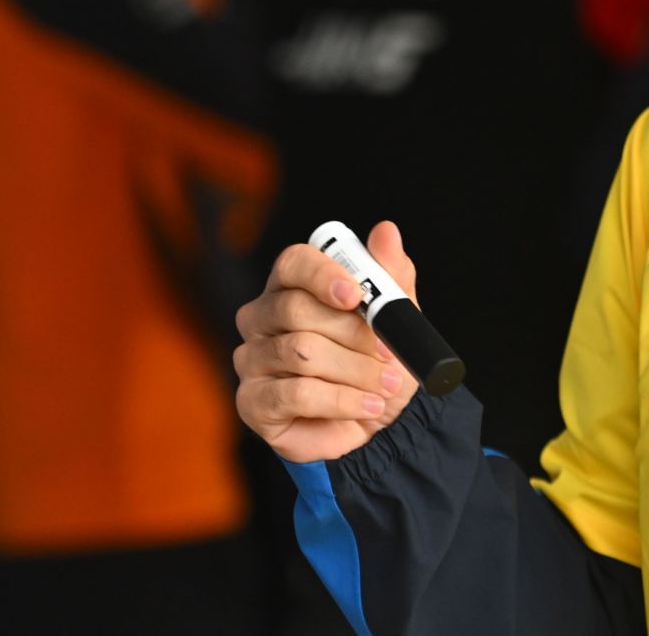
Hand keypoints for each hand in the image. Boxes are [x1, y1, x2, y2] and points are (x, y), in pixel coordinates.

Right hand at [235, 221, 421, 463]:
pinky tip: (368, 407)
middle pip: (295, 309)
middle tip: (389, 353)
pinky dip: (342, 401)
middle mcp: (262, 318)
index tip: (357, 295)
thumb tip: (386, 230)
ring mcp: (251, 359)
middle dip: (353, 333)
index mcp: (293, 286)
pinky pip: (295, 394)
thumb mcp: (396, 316)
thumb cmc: (379, 359)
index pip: (292, 263)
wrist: (380, 417)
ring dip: (355, 371)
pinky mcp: (252, 402)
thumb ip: (391, 275)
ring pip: (300, 353)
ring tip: (386, 386)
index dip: (322, 274)